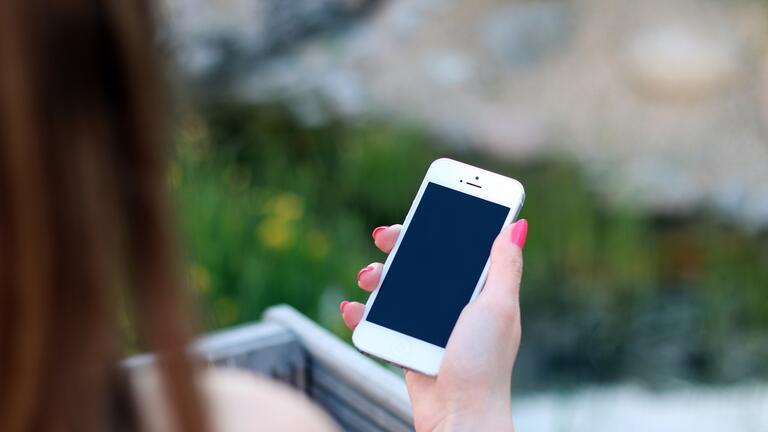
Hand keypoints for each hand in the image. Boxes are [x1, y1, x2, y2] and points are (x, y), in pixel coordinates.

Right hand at [340, 220, 527, 431]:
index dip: (442, 224)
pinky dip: (361, 314)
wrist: (459, 417)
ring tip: (367, 278)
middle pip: (421, 261)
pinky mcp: (407, 344)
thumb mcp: (498, 308)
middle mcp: (454, 303)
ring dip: (376, 277)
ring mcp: (428, 324)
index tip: (425, 205)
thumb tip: (517, 226)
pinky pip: (380, 321)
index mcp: (479, 290)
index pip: (459, 246)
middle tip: (384, 237)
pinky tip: (353, 309)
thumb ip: (505, 267)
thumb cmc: (484, 364)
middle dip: (400, 245)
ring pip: (396, 287)